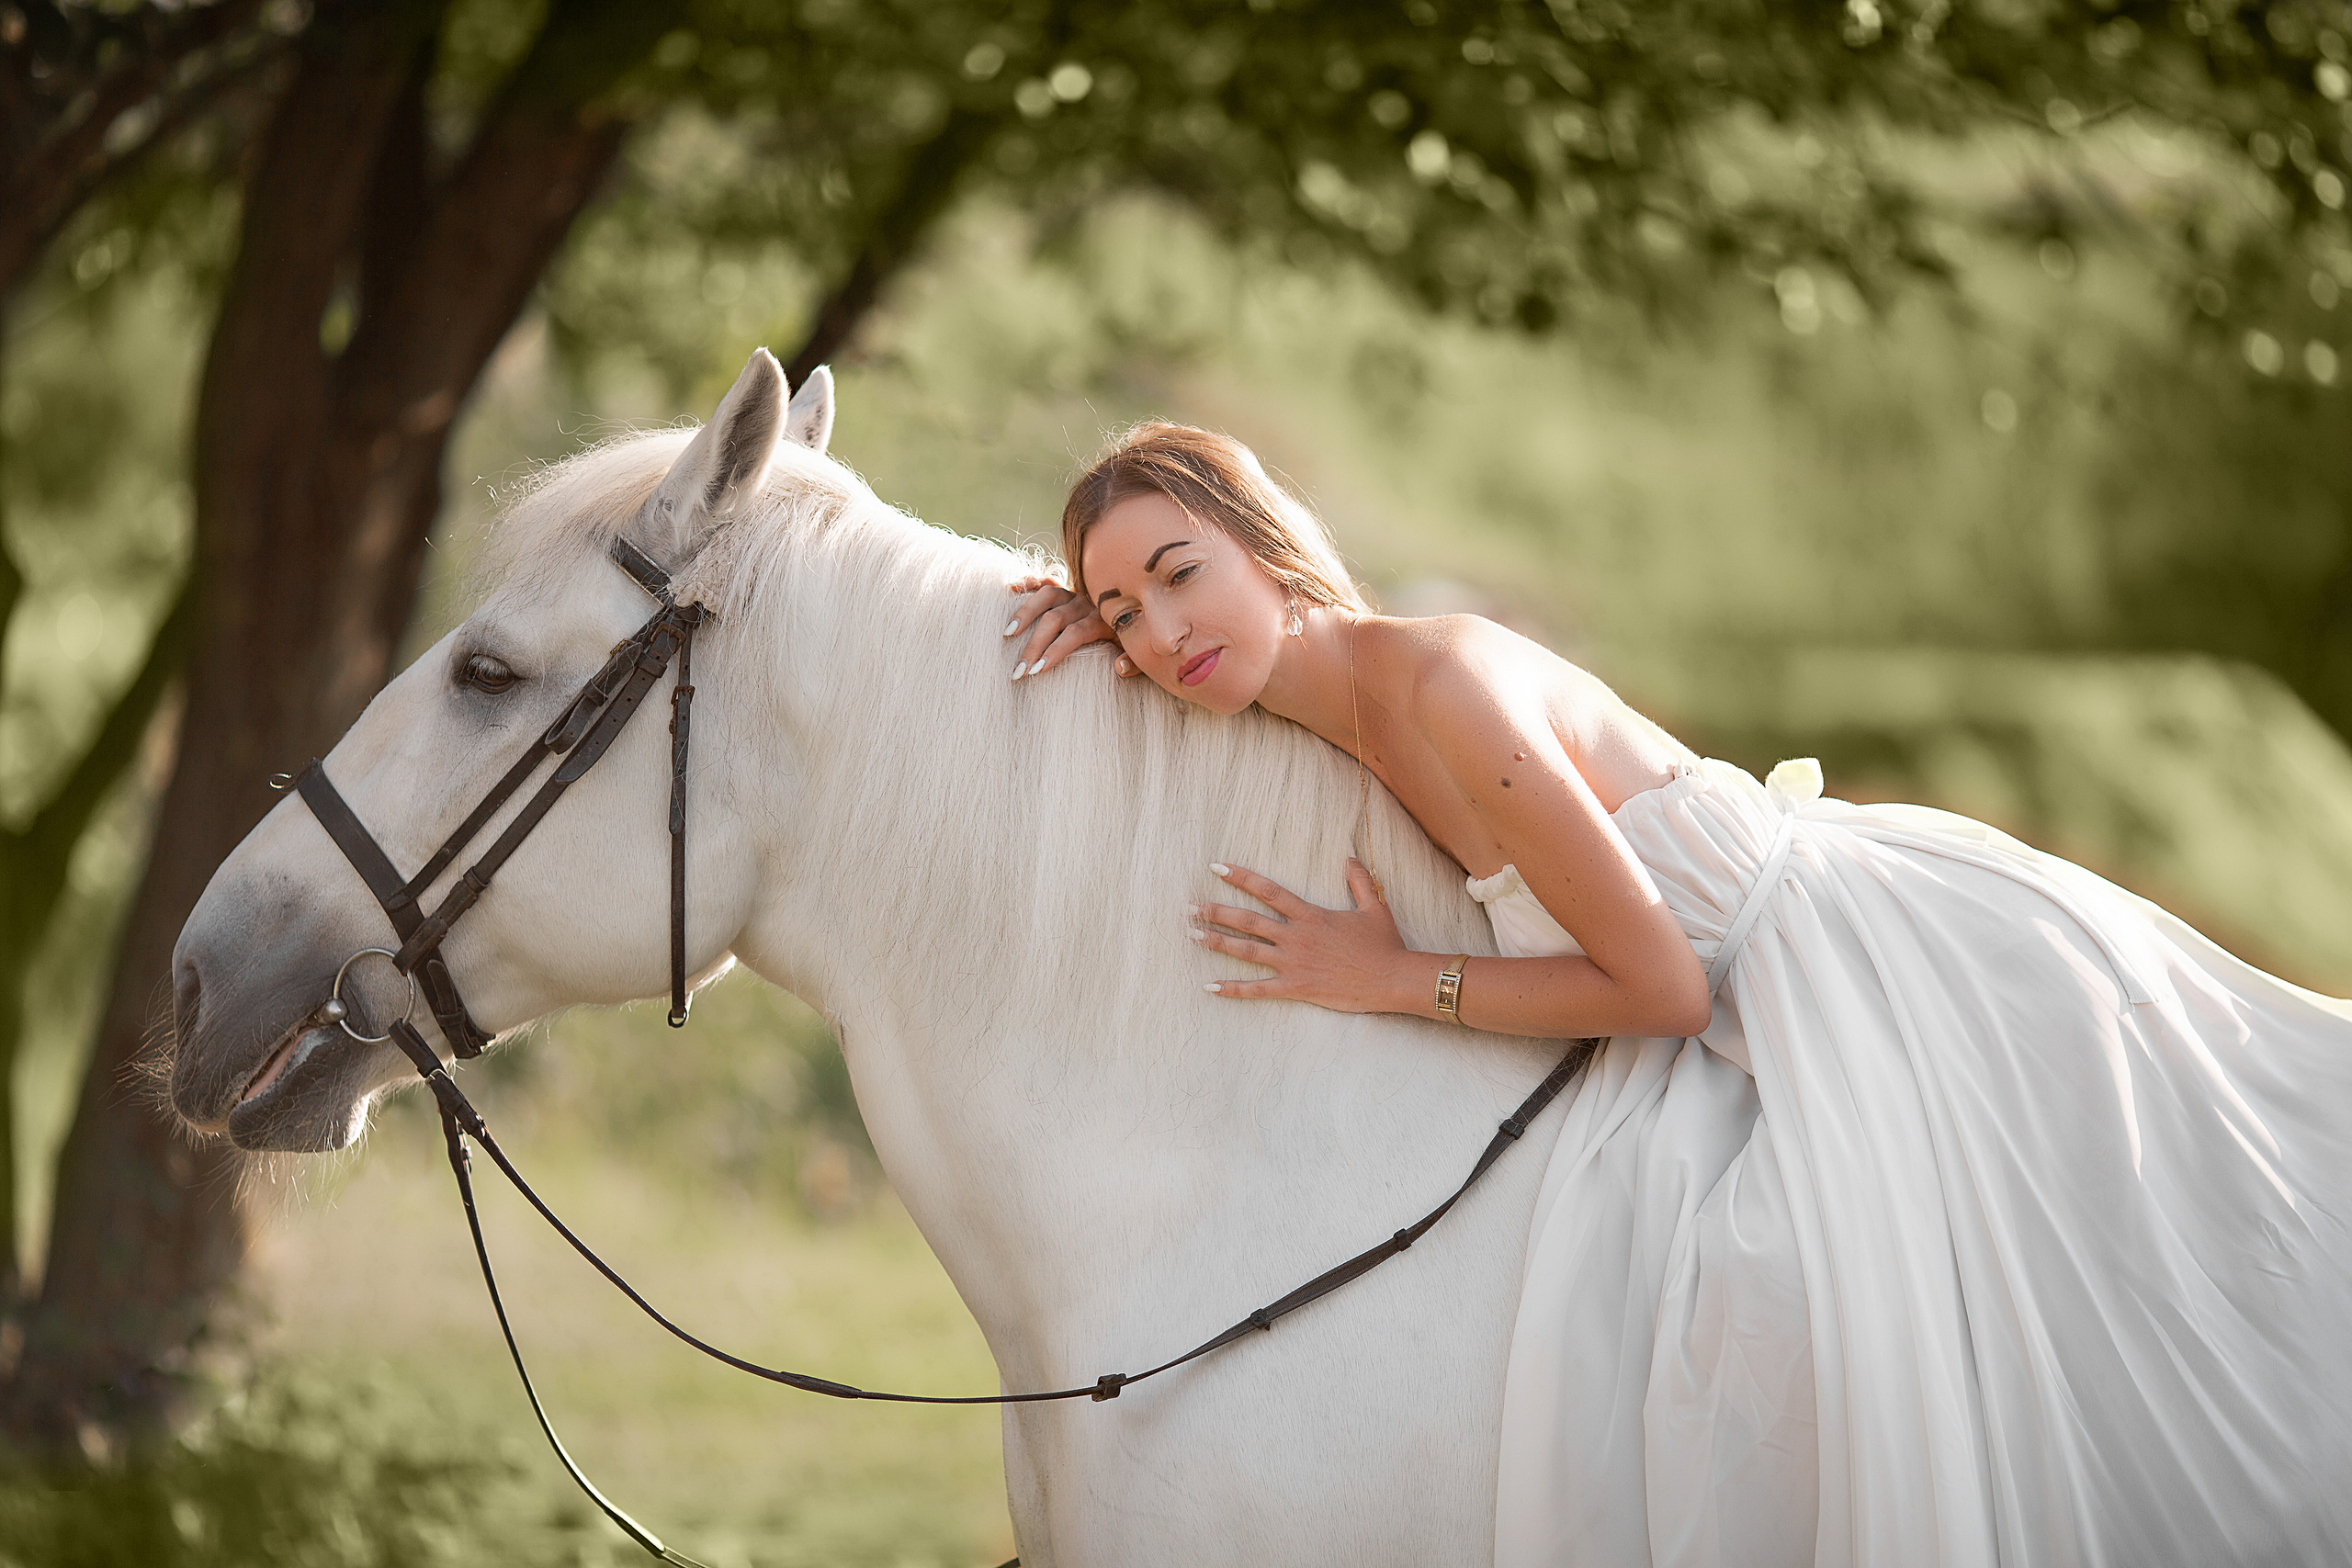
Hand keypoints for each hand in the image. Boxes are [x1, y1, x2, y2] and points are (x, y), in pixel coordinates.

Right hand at [1004, 575, 1135, 679]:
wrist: (1142, 607)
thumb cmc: (1135, 637)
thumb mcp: (1140, 651)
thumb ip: (1134, 662)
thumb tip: (1119, 667)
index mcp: (1103, 618)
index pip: (1074, 633)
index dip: (1055, 651)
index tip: (1036, 671)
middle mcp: (1087, 602)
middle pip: (1054, 620)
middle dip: (1034, 645)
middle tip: (1018, 670)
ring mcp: (1075, 592)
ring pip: (1047, 596)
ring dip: (1025, 613)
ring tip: (1007, 634)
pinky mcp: (1067, 587)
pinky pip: (1047, 580)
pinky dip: (1028, 581)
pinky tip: (1011, 588)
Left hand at [1192, 859, 1410, 1012]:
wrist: (1392, 978)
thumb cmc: (1384, 945)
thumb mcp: (1374, 906)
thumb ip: (1358, 880)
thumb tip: (1349, 855)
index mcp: (1310, 915)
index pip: (1268, 890)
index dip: (1241, 877)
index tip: (1216, 868)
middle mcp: (1296, 936)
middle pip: (1248, 920)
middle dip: (1216, 912)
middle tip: (1189, 907)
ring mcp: (1293, 963)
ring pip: (1247, 950)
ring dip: (1217, 942)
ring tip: (1192, 935)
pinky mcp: (1296, 987)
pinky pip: (1258, 989)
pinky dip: (1233, 989)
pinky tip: (1209, 987)